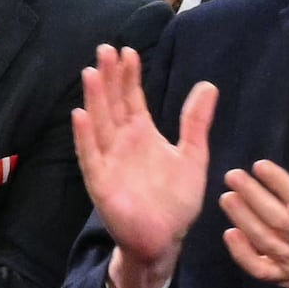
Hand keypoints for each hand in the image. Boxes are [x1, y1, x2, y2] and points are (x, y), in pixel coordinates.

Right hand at [71, 44, 216, 287]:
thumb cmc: (176, 200)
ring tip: (92, 73)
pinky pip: (90, 156)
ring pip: (100, 124)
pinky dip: (84, 137)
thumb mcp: (193, 156)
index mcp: (143, 135)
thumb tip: (208, 84)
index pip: (132, 98)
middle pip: (113, 104)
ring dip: (94, 99)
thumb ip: (196, 122)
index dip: (129, 76)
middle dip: (109, 78)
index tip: (127, 51)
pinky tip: (80, 116)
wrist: (165, 238)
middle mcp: (122, 143)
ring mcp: (109, 161)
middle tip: (105, 49)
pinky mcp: (101, 182)